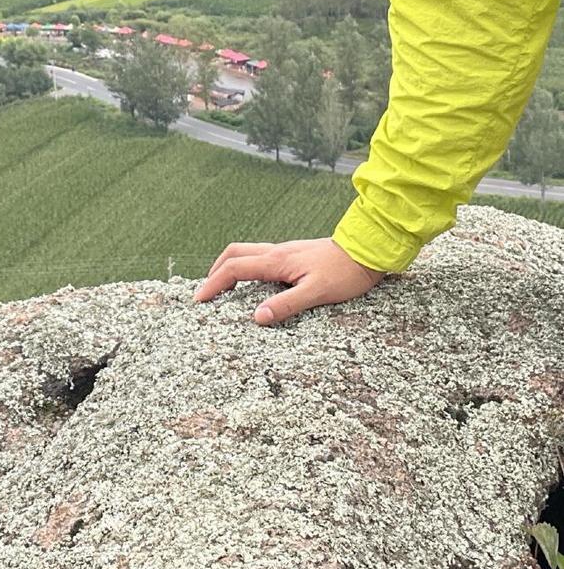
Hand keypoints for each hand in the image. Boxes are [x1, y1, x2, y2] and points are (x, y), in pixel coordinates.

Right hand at [192, 237, 385, 325]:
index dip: (213, 284)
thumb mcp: (317, 293)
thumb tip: (256, 317)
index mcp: (277, 261)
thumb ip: (286, 304)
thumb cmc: (345, 273)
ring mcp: (285, 252)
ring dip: (230, 267)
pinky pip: (261, 257)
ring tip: (224, 288)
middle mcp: (277, 252)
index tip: (199, 300)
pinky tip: (254, 283)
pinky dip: (246, 267)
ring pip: (247, 252)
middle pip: (234, 254)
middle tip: (206, 293)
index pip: (234, 268)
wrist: (368, 250)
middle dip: (215, 272)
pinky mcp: (295, 255)